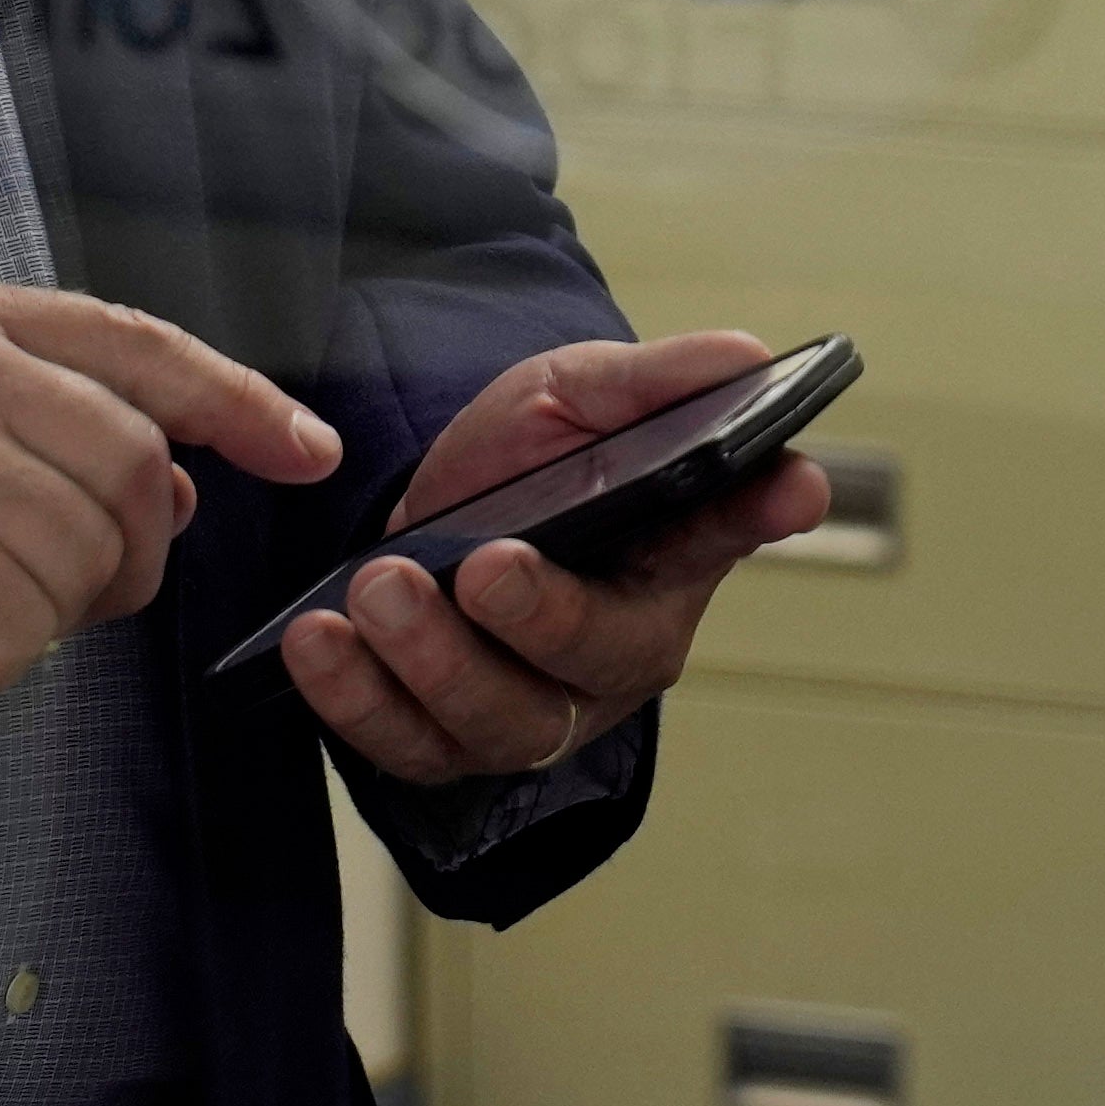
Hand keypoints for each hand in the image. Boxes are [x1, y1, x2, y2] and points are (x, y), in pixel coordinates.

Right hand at [0, 270, 345, 739]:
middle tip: (70, 594)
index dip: (238, 400)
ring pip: (83, 558)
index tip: (307, 449)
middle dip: (130, 552)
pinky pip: (20, 632)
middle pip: (132, 467)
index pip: (134, 343)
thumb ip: (41, 430)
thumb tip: (181, 490)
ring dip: (45, 615)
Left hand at [274, 327, 826, 790]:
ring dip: (428, 664)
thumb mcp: (584, 393)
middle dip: (533, 620)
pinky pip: (403, 746)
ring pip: (494, 724)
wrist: (442, 501)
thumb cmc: (536, 455)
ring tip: (373, 590)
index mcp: (669, 563)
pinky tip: (318, 642)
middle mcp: (611, 655)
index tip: (786, 483)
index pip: (721, 536)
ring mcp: (530, 709)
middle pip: (590, 667)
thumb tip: (752, 359)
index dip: (751, 516)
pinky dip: (356, 701)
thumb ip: (655, 383)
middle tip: (477, 563)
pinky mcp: (444, 737)